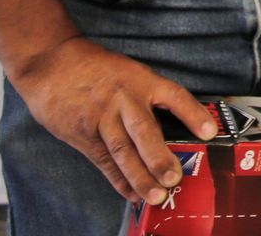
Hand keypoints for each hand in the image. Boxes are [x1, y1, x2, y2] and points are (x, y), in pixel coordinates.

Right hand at [7, 37, 217, 203]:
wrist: (51, 64)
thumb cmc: (96, 68)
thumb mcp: (129, 72)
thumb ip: (148, 96)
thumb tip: (172, 126)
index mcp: (141, 79)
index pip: (174, 96)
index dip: (193, 114)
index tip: (210, 133)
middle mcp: (124, 99)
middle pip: (144, 131)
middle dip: (159, 158)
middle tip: (174, 179)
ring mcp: (102, 118)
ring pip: (122, 151)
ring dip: (140, 176)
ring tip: (155, 196)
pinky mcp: (82, 134)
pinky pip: (103, 161)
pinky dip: (118, 180)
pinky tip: (132, 194)